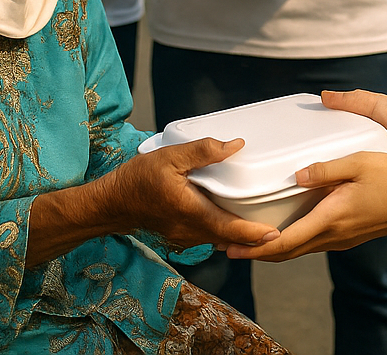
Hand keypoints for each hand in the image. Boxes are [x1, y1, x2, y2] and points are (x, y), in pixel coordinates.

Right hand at [104, 138, 279, 249]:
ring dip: (239, 238)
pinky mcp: (179, 235)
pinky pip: (208, 238)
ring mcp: (184, 236)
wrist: (111, 202)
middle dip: (253, 238)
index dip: (253, 233)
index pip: (228, 228)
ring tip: (260, 229)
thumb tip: (236, 146)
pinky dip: (223, 234)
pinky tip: (230, 223)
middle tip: (276, 233)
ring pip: (219, 241)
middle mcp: (190, 230)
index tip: (274, 234)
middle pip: (228, 239)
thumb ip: (203, 150)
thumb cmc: (137, 179)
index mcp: (190, 211)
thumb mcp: (170, 156)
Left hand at [225, 150, 386, 260]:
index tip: (231, 249)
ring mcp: (340, 239)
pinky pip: (311, 244)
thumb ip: (325, 169)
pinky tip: (283, 231)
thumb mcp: (358, 163)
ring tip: (248, 241)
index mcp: (329, 219)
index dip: (255, 249)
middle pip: (286, 252)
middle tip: (227, 248)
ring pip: (299, 250)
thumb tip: (295, 176)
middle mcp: (331, 236)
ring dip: (272, 249)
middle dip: (255, 254)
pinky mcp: (347, 236)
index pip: (284, 242)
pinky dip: (291, 242)